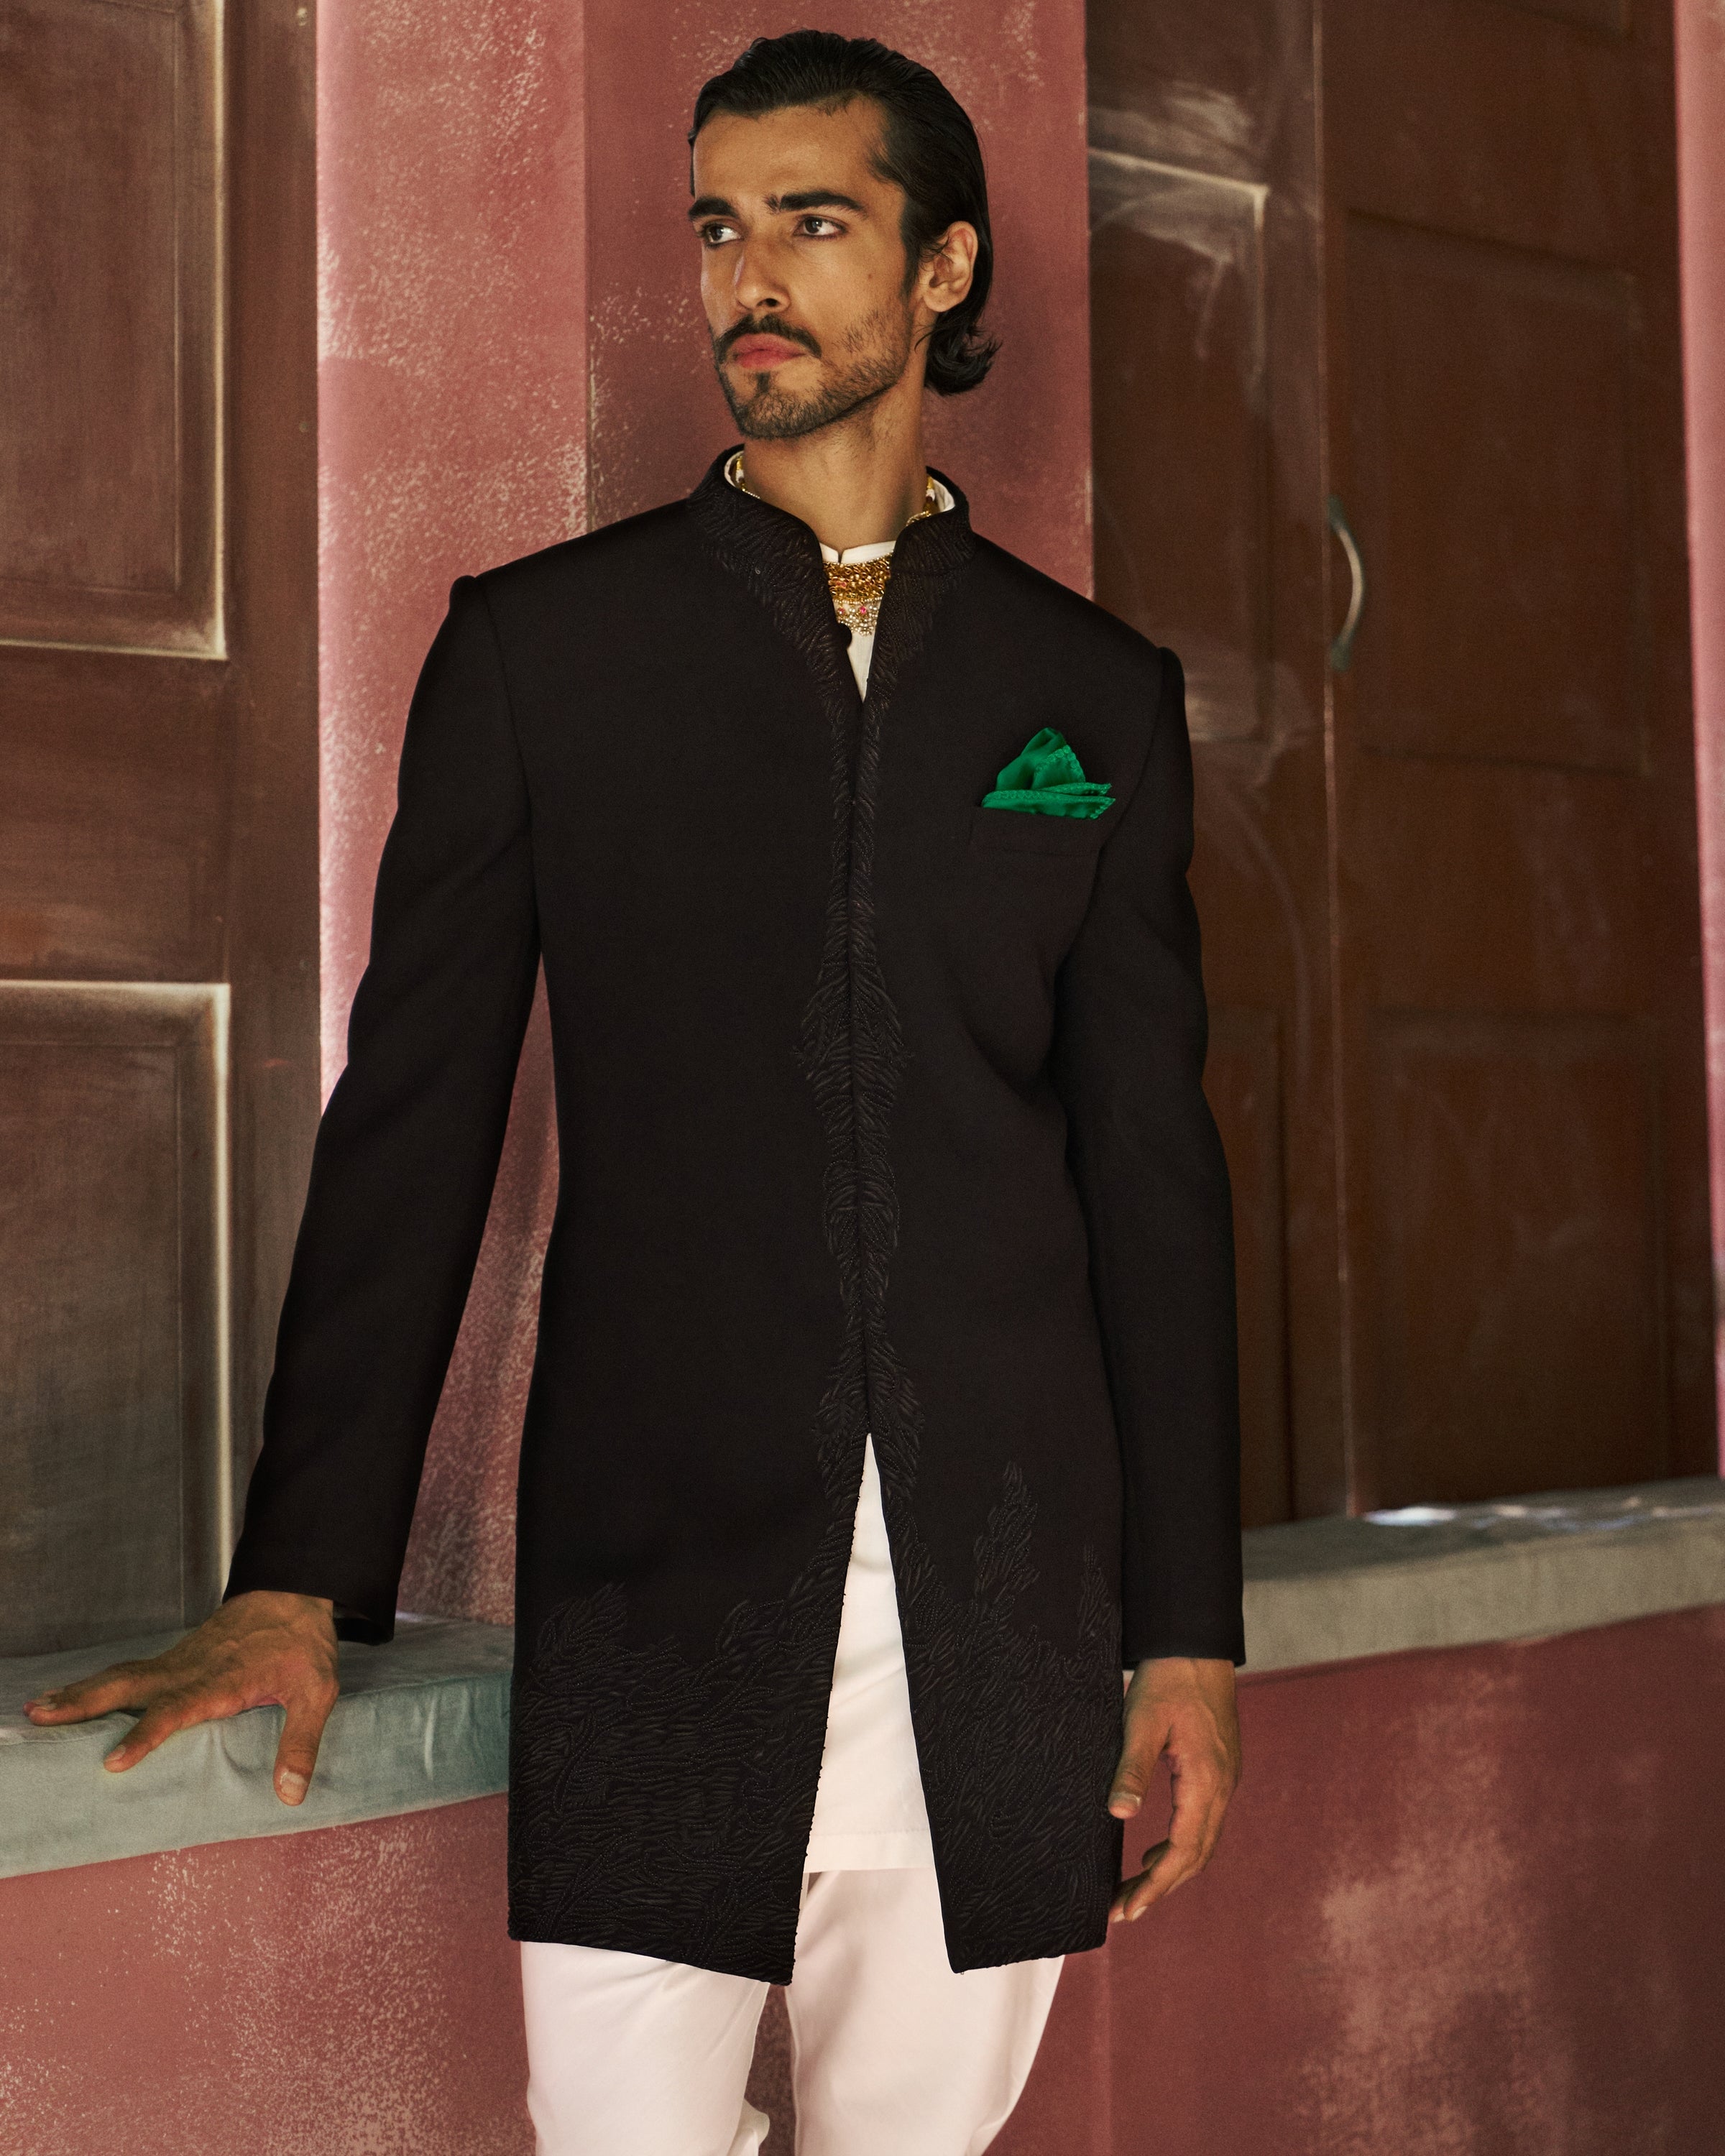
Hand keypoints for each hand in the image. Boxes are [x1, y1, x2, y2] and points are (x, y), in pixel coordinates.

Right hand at [23, 1590, 339, 1805]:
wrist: (294, 1594)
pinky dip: (98, 1682)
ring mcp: (179, 1661)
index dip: (146, 1736)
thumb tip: (290, 1794)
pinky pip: (131, 1670)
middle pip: (131, 1686)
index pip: (177, 1710)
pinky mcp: (176, 1657)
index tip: (113, 1761)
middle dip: (85, 1703)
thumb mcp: (317, 1692)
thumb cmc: (303, 1645)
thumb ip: (301, 1742)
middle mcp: (191, 1670)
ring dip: (81, 1692)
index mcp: (221, 1681)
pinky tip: (75, 1694)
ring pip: (123, 1676)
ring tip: (37, 1708)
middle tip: (41, 1715)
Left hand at [1107, 1655, 1240, 1923]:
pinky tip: (1156, 1851)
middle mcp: (1222, 1787)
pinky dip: (1181, 1846)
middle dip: (1160, 1888)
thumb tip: (1119, 1816)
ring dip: (1171, 1870)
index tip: (1126, 1910)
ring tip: (1135, 1889)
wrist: (1197, 1648)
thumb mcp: (1141, 1722)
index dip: (1155, 1886)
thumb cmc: (1167, 1681)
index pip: (1183, 1851)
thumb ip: (1131, 1769)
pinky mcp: (1220, 1771)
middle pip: (1195, 1856)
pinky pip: (1204, 1823)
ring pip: (1202, 1842)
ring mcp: (1225, 1780)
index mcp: (1205, 1780)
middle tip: (1123, 1909)